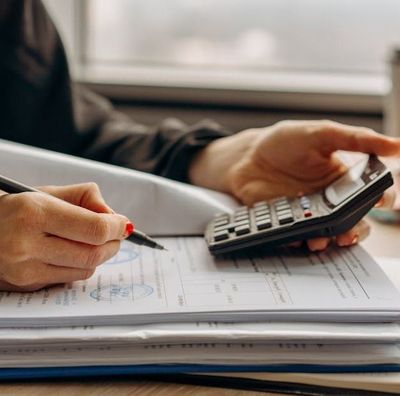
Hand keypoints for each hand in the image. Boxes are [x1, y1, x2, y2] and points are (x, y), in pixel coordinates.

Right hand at [0, 183, 128, 291]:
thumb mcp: (47, 192)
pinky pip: (70, 278)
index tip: (123, 224)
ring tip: (93, 241)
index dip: (116, 227)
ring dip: (99, 255)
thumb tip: (115, 218)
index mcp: (34, 212)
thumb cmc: (17, 208)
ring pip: (85, 269)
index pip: (94, 229)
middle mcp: (27, 244)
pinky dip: (81, 265)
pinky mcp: (26, 285)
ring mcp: (25, 269)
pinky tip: (71, 251)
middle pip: (93, 254)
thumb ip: (86, 198)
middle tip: (116, 234)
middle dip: (113, 243)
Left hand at [189, 120, 399, 249]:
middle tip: (349, 230)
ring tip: (322, 239)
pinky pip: (301, 236)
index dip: (381, 197)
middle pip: (355, 220)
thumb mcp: (321, 134)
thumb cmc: (284, 142)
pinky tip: (299, 237)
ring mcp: (310, 212)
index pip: (373, 192)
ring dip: (330, 239)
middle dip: (356, 229)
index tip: (379, 200)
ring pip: (330, 233)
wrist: (247, 158)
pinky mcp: (289, 222)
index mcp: (344, 177)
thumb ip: (355, 139)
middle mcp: (330, 198)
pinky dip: (302, 240)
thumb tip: (396, 145)